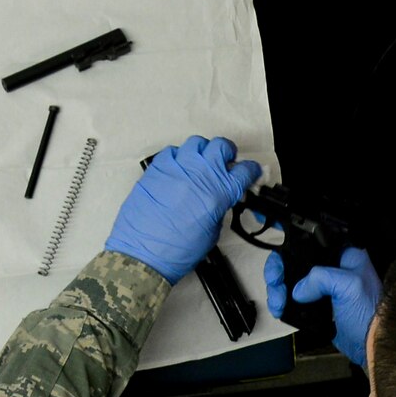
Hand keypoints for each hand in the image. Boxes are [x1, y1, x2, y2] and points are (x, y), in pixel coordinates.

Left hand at [103, 136, 261, 283]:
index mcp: (219, 192)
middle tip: (225, 162)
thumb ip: (220, 207)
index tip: (249, 172)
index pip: (244, 170)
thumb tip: (222, 195)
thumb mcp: (213, 231)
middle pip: (221, 146)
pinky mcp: (156, 168)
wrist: (144, 254)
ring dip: (202, 150)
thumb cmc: (178, 250)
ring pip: (196, 142)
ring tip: (199, 162)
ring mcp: (177, 167)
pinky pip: (171, 151)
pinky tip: (177, 169)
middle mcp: (200, 173)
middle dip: (227, 152)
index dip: (250, 170)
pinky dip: (178, 156)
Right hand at [265, 247, 380, 367]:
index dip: (290, 243)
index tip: (277, 254)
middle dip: (279, 271)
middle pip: (295, 260)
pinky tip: (280, 308)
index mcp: (344, 256)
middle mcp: (332, 268)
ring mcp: (324, 287)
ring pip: (290, 280)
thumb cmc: (370, 313)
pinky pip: (293, 298)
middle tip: (275, 283)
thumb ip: (321, 278)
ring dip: (278, 289)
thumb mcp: (349, 286)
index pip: (311, 241)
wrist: (372, 345)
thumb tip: (298, 290)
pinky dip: (283, 302)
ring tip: (277, 303)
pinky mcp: (317, 304)